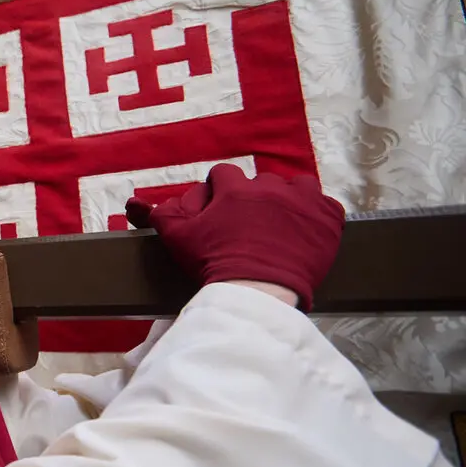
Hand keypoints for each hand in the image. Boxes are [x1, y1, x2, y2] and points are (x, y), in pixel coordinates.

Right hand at [125, 164, 343, 309]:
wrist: (259, 292)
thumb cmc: (215, 266)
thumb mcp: (179, 240)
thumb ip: (160, 217)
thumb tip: (136, 203)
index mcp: (234, 189)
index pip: (223, 174)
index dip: (219, 190)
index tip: (221, 209)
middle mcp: (270, 187)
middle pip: (261, 181)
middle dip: (255, 198)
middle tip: (249, 225)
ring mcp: (303, 201)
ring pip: (297, 186)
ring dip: (289, 200)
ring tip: (281, 224)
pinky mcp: (329, 218)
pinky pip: (326, 205)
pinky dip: (317, 215)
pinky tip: (306, 231)